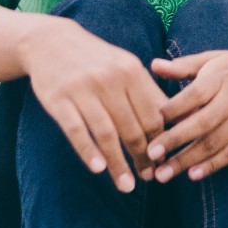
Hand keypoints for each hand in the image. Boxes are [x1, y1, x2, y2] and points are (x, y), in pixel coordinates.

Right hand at [19, 15, 166, 191]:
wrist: (50, 42)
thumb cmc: (97, 61)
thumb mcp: (125, 66)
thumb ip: (147, 92)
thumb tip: (176, 123)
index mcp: (131, 71)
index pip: (153, 114)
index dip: (161, 141)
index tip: (165, 162)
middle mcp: (109, 79)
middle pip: (132, 127)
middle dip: (143, 156)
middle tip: (150, 177)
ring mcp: (82, 89)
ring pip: (106, 133)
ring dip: (119, 163)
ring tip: (127, 185)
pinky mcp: (58, 98)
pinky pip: (76, 130)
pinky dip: (88, 151)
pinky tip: (97, 169)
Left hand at [146, 46, 227, 181]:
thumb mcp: (218, 58)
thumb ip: (185, 65)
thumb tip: (153, 66)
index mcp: (220, 76)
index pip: (189, 96)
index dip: (168, 112)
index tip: (147, 125)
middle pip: (199, 123)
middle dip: (173, 142)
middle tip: (150, 156)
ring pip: (213, 142)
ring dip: (187, 160)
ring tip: (164, 175)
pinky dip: (213, 165)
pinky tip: (195, 175)